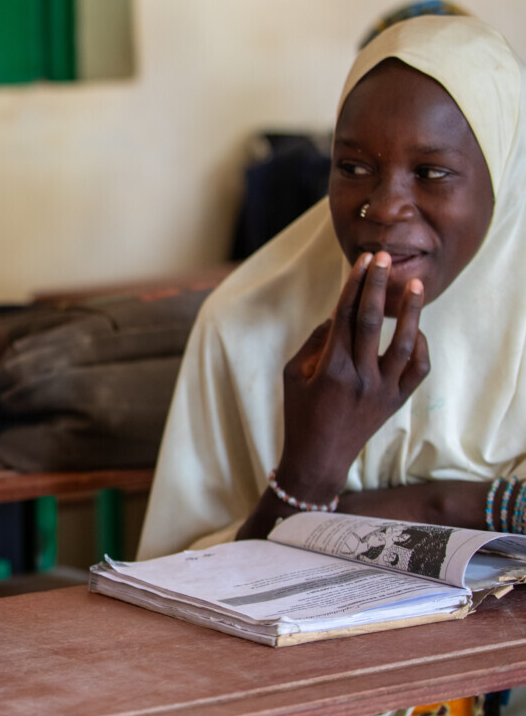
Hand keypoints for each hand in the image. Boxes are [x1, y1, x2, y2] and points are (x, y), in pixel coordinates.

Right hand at [276, 251, 429, 502]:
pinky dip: (421, 348)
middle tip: (385, 258)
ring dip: (411, 312)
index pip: (345, 314)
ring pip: (404, 343)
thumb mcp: (295, 374)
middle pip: (373, 321)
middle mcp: (360, 376)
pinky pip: (417, 370)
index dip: (354, 284)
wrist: (319, 457)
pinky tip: (419, 331)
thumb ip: (315, 342)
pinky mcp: (396, 401)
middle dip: (379, 285)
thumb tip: (338, 314)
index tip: (362, 261)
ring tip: (416, 285)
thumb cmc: (299, 413)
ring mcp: (383, 390)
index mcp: (330, 367)